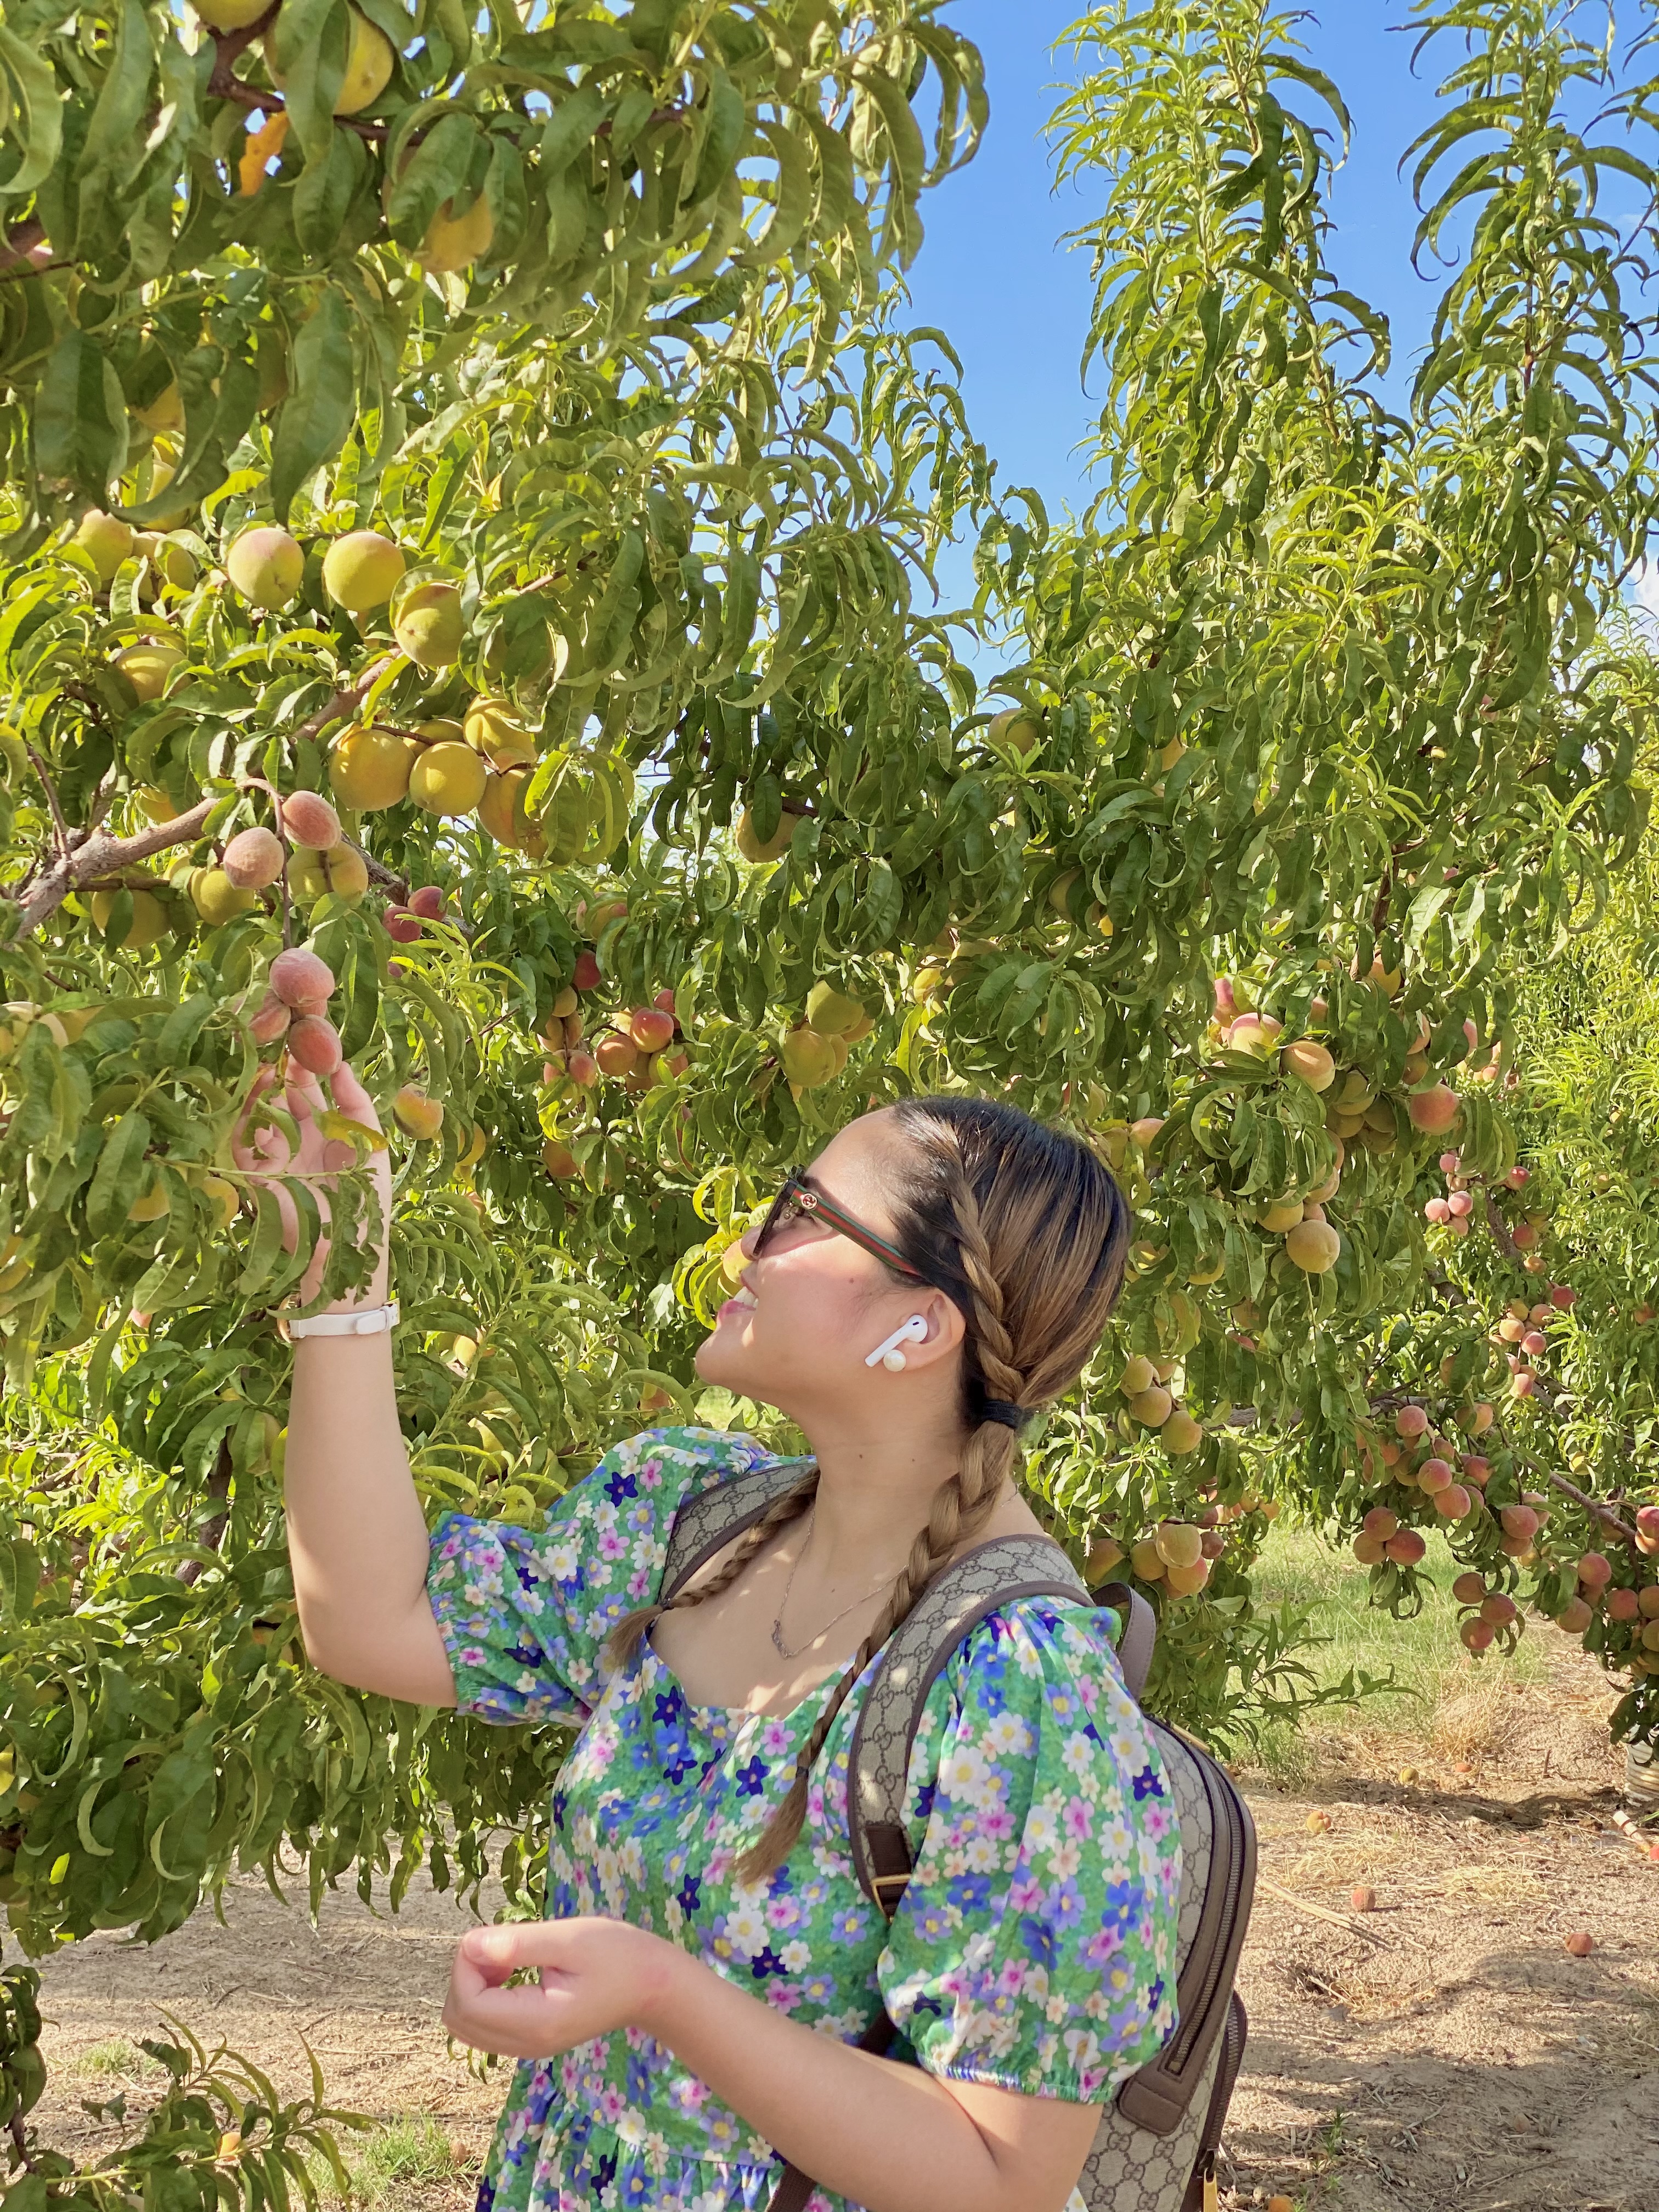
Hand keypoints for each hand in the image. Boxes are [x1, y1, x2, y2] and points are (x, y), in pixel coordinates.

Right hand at [230, 1059, 392, 1306]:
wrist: (345, 1250)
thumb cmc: (366, 1201)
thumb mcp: (370, 1145)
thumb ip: (357, 1104)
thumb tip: (341, 1065)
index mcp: (324, 1134)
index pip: (308, 1094)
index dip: (305, 1069)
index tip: (304, 1042)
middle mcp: (295, 1142)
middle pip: (279, 1099)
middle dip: (280, 1074)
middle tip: (282, 1048)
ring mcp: (273, 1158)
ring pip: (257, 1116)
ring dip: (259, 1092)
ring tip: (267, 1070)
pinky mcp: (254, 1177)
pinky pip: (240, 1144)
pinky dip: (243, 1120)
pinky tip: (255, 1100)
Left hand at [442, 1916, 685, 2058]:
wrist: (652, 1986)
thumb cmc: (617, 1954)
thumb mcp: (569, 1939)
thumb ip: (517, 1944)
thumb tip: (468, 1946)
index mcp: (536, 2023)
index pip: (468, 2003)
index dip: (467, 1964)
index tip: (494, 1937)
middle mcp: (526, 2045)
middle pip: (459, 2019)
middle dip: (466, 1975)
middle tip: (500, 1946)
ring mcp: (527, 2048)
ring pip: (467, 2025)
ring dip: (473, 1986)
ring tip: (507, 1958)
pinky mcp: (530, 2040)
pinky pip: (484, 2025)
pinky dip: (485, 1996)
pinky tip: (512, 1973)